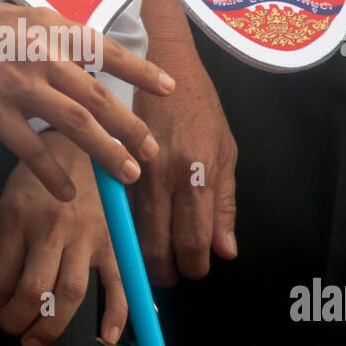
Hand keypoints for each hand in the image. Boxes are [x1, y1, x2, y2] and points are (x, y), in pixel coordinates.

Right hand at [0, 0, 174, 201]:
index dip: (139, 70)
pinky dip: (50, 173)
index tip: (168, 87)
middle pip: (97, 96)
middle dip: (129, 126)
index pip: (106, 50)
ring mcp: (19, 87)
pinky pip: (29, 149)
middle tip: (151, 151)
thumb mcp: (26, 15)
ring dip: (105, 150)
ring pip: (74, 123)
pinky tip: (68, 193)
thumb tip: (95, 58)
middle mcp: (42, 57)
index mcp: (53, 29)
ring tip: (127, 174)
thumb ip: (60, 37)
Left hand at [0, 131, 127, 345]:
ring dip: (51, 326)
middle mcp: (53, 228)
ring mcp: (86, 236)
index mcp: (18, 217)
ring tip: (33, 341)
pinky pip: (119, 281)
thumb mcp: (2, 207)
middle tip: (8, 327)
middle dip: (15, 320)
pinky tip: (107, 336)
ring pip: (71, 292)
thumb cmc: (36, 179)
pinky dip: (116, 312)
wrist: (80, 144)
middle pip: (35, 290)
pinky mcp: (111, 241)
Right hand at [134, 0, 237, 285]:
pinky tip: (138, 233)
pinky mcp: (119, 162)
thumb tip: (225, 251)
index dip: (194, 266)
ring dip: (146, 254)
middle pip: (160, 243)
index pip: (193, 240)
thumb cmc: (203, 110)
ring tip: (155, 264)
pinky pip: (124, 208)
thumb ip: (224, 205)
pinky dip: (132, 228)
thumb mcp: (227, 153)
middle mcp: (166, 176)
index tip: (195, 271)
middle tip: (171, 278)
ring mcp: (138, 170)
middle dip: (165, 271)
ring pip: (137, 230)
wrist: (165, 67)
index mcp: (198, 174)